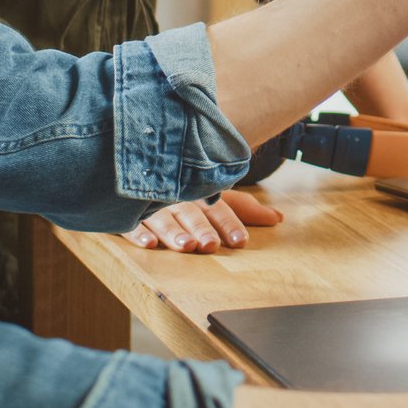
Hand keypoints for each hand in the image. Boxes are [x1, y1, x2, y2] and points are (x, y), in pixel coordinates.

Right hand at [124, 188, 283, 252]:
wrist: (145, 161)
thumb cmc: (186, 189)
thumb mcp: (215, 196)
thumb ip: (244, 208)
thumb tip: (279, 218)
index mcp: (200, 193)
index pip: (218, 207)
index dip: (229, 223)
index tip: (241, 240)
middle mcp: (177, 196)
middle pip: (191, 213)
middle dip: (201, 229)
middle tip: (211, 245)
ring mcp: (151, 203)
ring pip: (163, 217)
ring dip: (174, 232)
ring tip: (186, 246)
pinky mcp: (128, 212)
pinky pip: (130, 221)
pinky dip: (138, 231)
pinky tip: (147, 243)